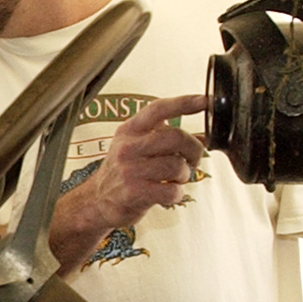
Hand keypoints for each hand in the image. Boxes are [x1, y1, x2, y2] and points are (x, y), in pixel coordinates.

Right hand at [50, 94, 208, 270]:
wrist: (97, 200)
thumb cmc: (123, 172)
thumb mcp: (134, 145)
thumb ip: (162, 136)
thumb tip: (201, 136)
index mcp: (129, 130)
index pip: (159, 109)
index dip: (185, 103)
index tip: (205, 101)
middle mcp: (128, 147)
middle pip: (176, 137)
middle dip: (194, 149)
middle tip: (193, 160)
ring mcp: (130, 170)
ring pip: (177, 165)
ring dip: (184, 175)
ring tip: (175, 179)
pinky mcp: (135, 192)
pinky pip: (172, 190)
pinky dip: (177, 193)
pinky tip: (168, 193)